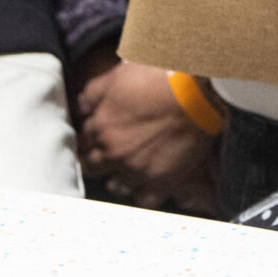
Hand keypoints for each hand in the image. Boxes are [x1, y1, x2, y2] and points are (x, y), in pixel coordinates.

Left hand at [75, 54, 219, 212]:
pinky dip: (142, 194)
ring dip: (118, 177)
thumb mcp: (117, 76)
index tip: (97, 136)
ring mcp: (136, 170)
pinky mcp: (160, 183)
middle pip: (92, 166)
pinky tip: (146, 183)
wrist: (198, 93)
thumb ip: (92, 94)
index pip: (83, 140)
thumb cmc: (159, 79)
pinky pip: (143, 201)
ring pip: (114, 186)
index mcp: (101, 126)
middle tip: (110, 152)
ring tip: (129, 166)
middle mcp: (113, 152)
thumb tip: (80, 107)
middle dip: (98, 159)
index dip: (89, 137)